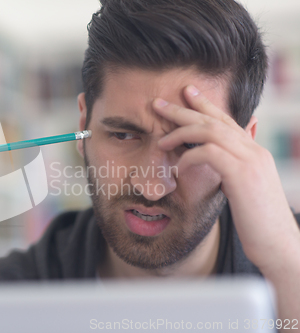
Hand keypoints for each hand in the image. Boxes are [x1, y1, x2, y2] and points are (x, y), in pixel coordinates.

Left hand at [152, 85, 299, 272]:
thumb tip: (213, 161)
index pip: (226, 120)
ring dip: (181, 132)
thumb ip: (231, 170)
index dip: (205, 105)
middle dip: (184, 109)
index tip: (186, 94)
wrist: (279, 246)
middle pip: (215, 120)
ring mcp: (251, 160)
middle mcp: (254, 150)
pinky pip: (209, 153)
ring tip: (161, 141)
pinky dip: (189, 157)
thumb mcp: (243, 189)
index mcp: (254, 152)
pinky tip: (178, 167)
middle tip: (159, 103)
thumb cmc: (257, 222)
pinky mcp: (242, 175)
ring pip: (211, 131)